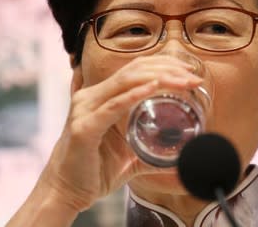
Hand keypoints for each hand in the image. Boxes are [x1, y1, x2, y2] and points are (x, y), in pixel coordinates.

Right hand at [38, 54, 202, 211]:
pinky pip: (113, 106)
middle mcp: (91, 97)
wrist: (65, 192)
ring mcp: (85, 109)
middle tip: (192, 75)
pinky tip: (154, 88)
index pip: (134, 70)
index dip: (162, 64)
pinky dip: (134, 95)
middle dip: (167, 68)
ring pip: (126, 81)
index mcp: (100, 97)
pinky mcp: (85, 127)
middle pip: (133, 70)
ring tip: (184, 80)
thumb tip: (175, 160)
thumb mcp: (127, 156)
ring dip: (159, 78)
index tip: (188, 71)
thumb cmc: (93, 171)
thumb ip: (148, 153)